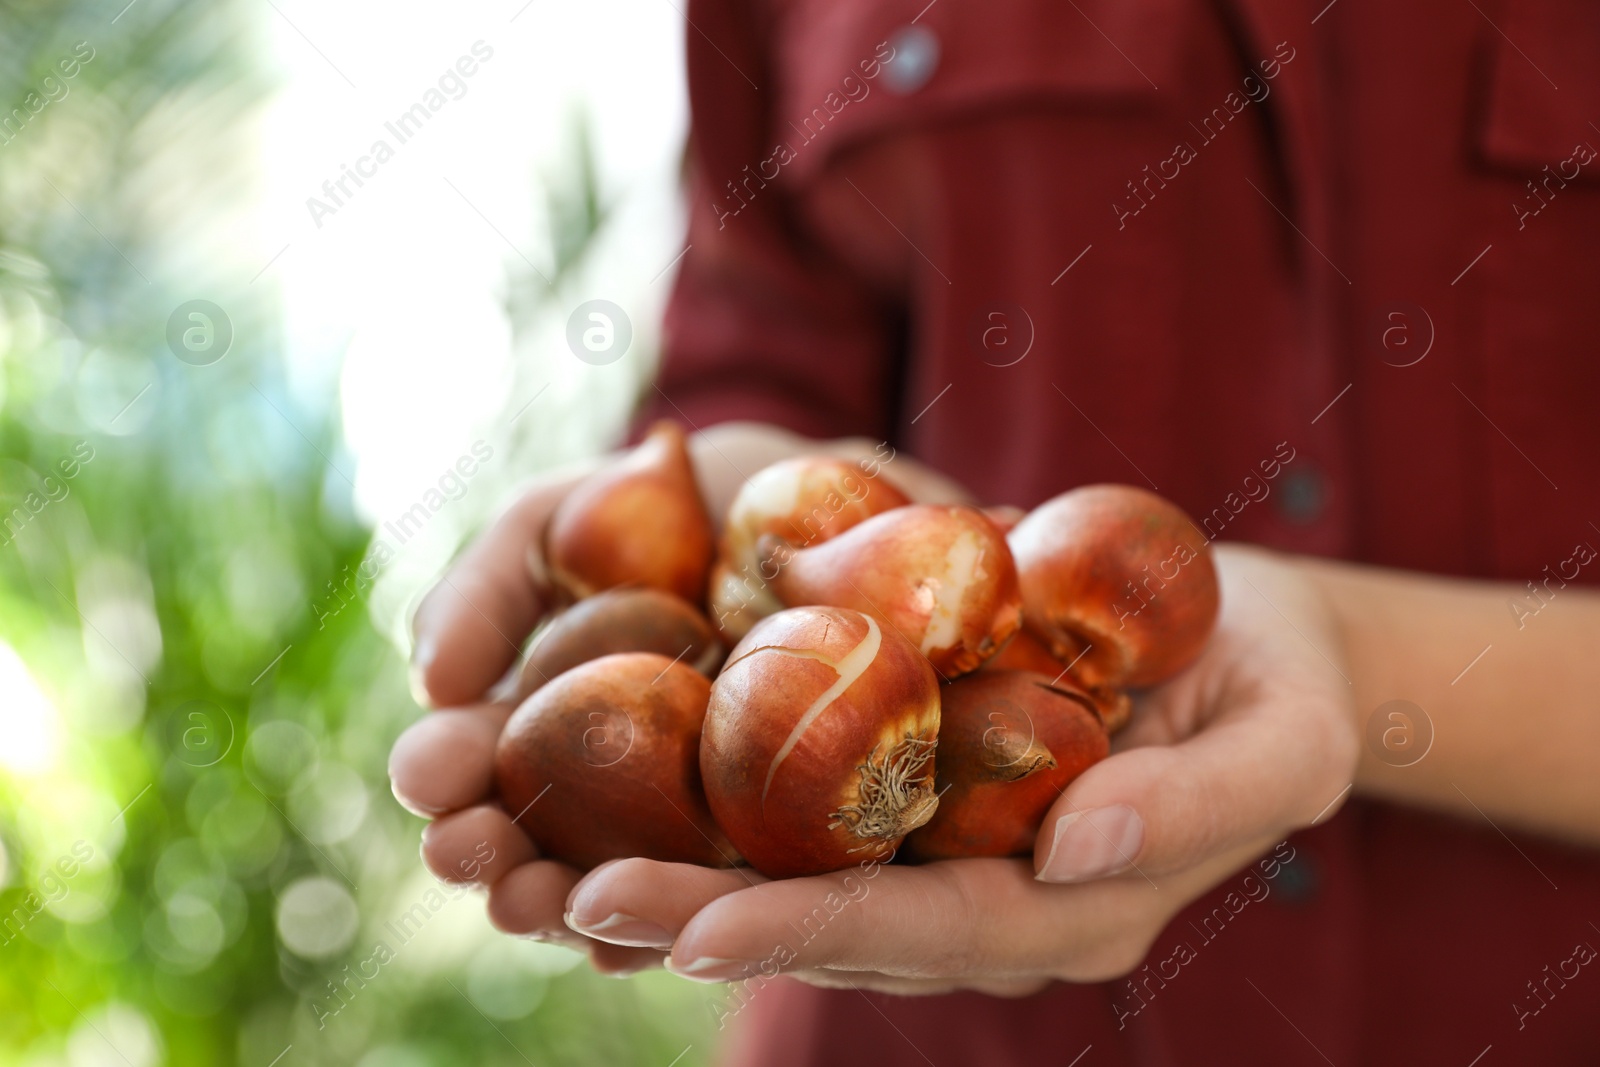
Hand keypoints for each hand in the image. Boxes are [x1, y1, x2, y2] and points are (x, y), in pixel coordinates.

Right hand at [388, 423, 971, 974]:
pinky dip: (714, 919)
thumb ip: (488, 587)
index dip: (447, 775)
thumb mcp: (563, 517)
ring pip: (638, 884)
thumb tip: (431, 683)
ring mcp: (706, 819)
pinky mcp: (807, 839)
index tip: (422, 778)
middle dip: (498, 858)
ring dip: (580, 905)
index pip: (484, 761)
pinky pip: (757, 895)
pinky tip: (674, 933)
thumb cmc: (678, 500)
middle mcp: (616, 785)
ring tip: (542, 907)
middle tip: (465, 857)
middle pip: (546, 840)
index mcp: (549, 718)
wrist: (828, 489)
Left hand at [557, 544, 1358, 993]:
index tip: (695, 929)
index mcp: (1068, 909)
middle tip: (569, 899)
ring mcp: (946, 845)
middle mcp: (987, 896)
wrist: (1251, 644)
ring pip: (795, 870)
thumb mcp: (1284, 746)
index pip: (923, 929)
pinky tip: (614, 787)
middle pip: (828, 914)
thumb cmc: (1280, 689)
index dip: (808, 930)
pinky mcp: (917, 783)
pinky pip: (806, 803)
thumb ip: (1196, 808)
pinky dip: (712, 803)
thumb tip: (1071, 845)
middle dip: (698, 915)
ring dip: (676, 868)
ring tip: (549, 860)